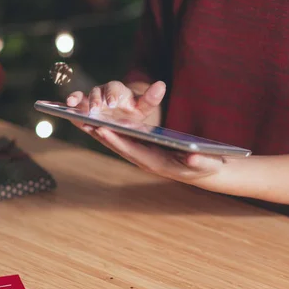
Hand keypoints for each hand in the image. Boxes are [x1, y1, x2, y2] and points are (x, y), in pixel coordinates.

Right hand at [66, 81, 165, 129]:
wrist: (123, 116)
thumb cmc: (133, 111)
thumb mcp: (144, 107)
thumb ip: (151, 98)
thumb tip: (161, 85)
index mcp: (118, 90)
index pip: (114, 88)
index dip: (112, 94)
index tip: (113, 103)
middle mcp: (102, 93)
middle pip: (96, 92)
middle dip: (95, 100)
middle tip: (96, 109)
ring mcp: (91, 102)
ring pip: (82, 98)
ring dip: (77, 101)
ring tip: (71, 106)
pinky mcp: (82, 111)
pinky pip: (73, 108)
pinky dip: (65, 107)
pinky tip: (59, 108)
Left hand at [87, 126, 226, 186]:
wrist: (204, 169)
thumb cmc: (206, 166)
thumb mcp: (207, 164)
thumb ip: (201, 161)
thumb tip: (193, 156)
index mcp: (157, 163)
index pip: (132, 151)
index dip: (116, 141)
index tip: (101, 130)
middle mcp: (145, 160)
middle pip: (119, 146)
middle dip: (100, 134)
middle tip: (81, 121)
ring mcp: (143, 154)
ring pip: (118, 142)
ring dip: (100, 132)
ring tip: (81, 119)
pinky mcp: (144, 148)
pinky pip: (123, 139)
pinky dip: (110, 130)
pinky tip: (97, 121)